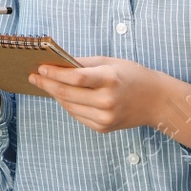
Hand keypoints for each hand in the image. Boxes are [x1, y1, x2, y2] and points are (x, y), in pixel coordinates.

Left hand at [29, 55, 190, 151]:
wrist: (156, 101)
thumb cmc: (132, 76)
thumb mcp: (110, 62)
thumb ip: (84, 64)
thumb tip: (57, 63)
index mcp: (110, 80)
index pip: (76, 78)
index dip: (55, 73)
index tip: (40, 68)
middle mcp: (107, 101)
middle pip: (68, 94)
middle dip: (47, 84)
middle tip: (33, 77)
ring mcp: (105, 117)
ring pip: (70, 106)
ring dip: (55, 95)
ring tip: (45, 84)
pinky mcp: (103, 128)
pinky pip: (78, 116)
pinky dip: (68, 105)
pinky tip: (62, 96)